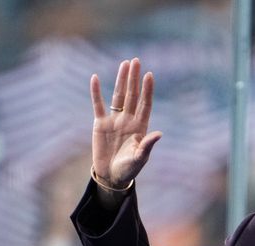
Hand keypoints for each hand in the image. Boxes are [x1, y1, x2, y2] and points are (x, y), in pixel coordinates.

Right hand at [90, 58, 161, 188]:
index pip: (145, 104)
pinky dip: (96, 92)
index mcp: (140, 127)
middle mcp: (128, 120)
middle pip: (132, 95)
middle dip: (134, 79)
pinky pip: (98, 104)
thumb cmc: (129, 169)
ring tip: (124, 64)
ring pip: (118, 96)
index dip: (147, 90)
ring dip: (121, 80)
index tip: (150, 75)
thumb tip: (159, 134)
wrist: (111, 176)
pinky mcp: (100, 124)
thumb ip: (147, 145)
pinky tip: (96, 78)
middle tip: (136, 61)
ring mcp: (114, 120)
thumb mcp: (139, 158)